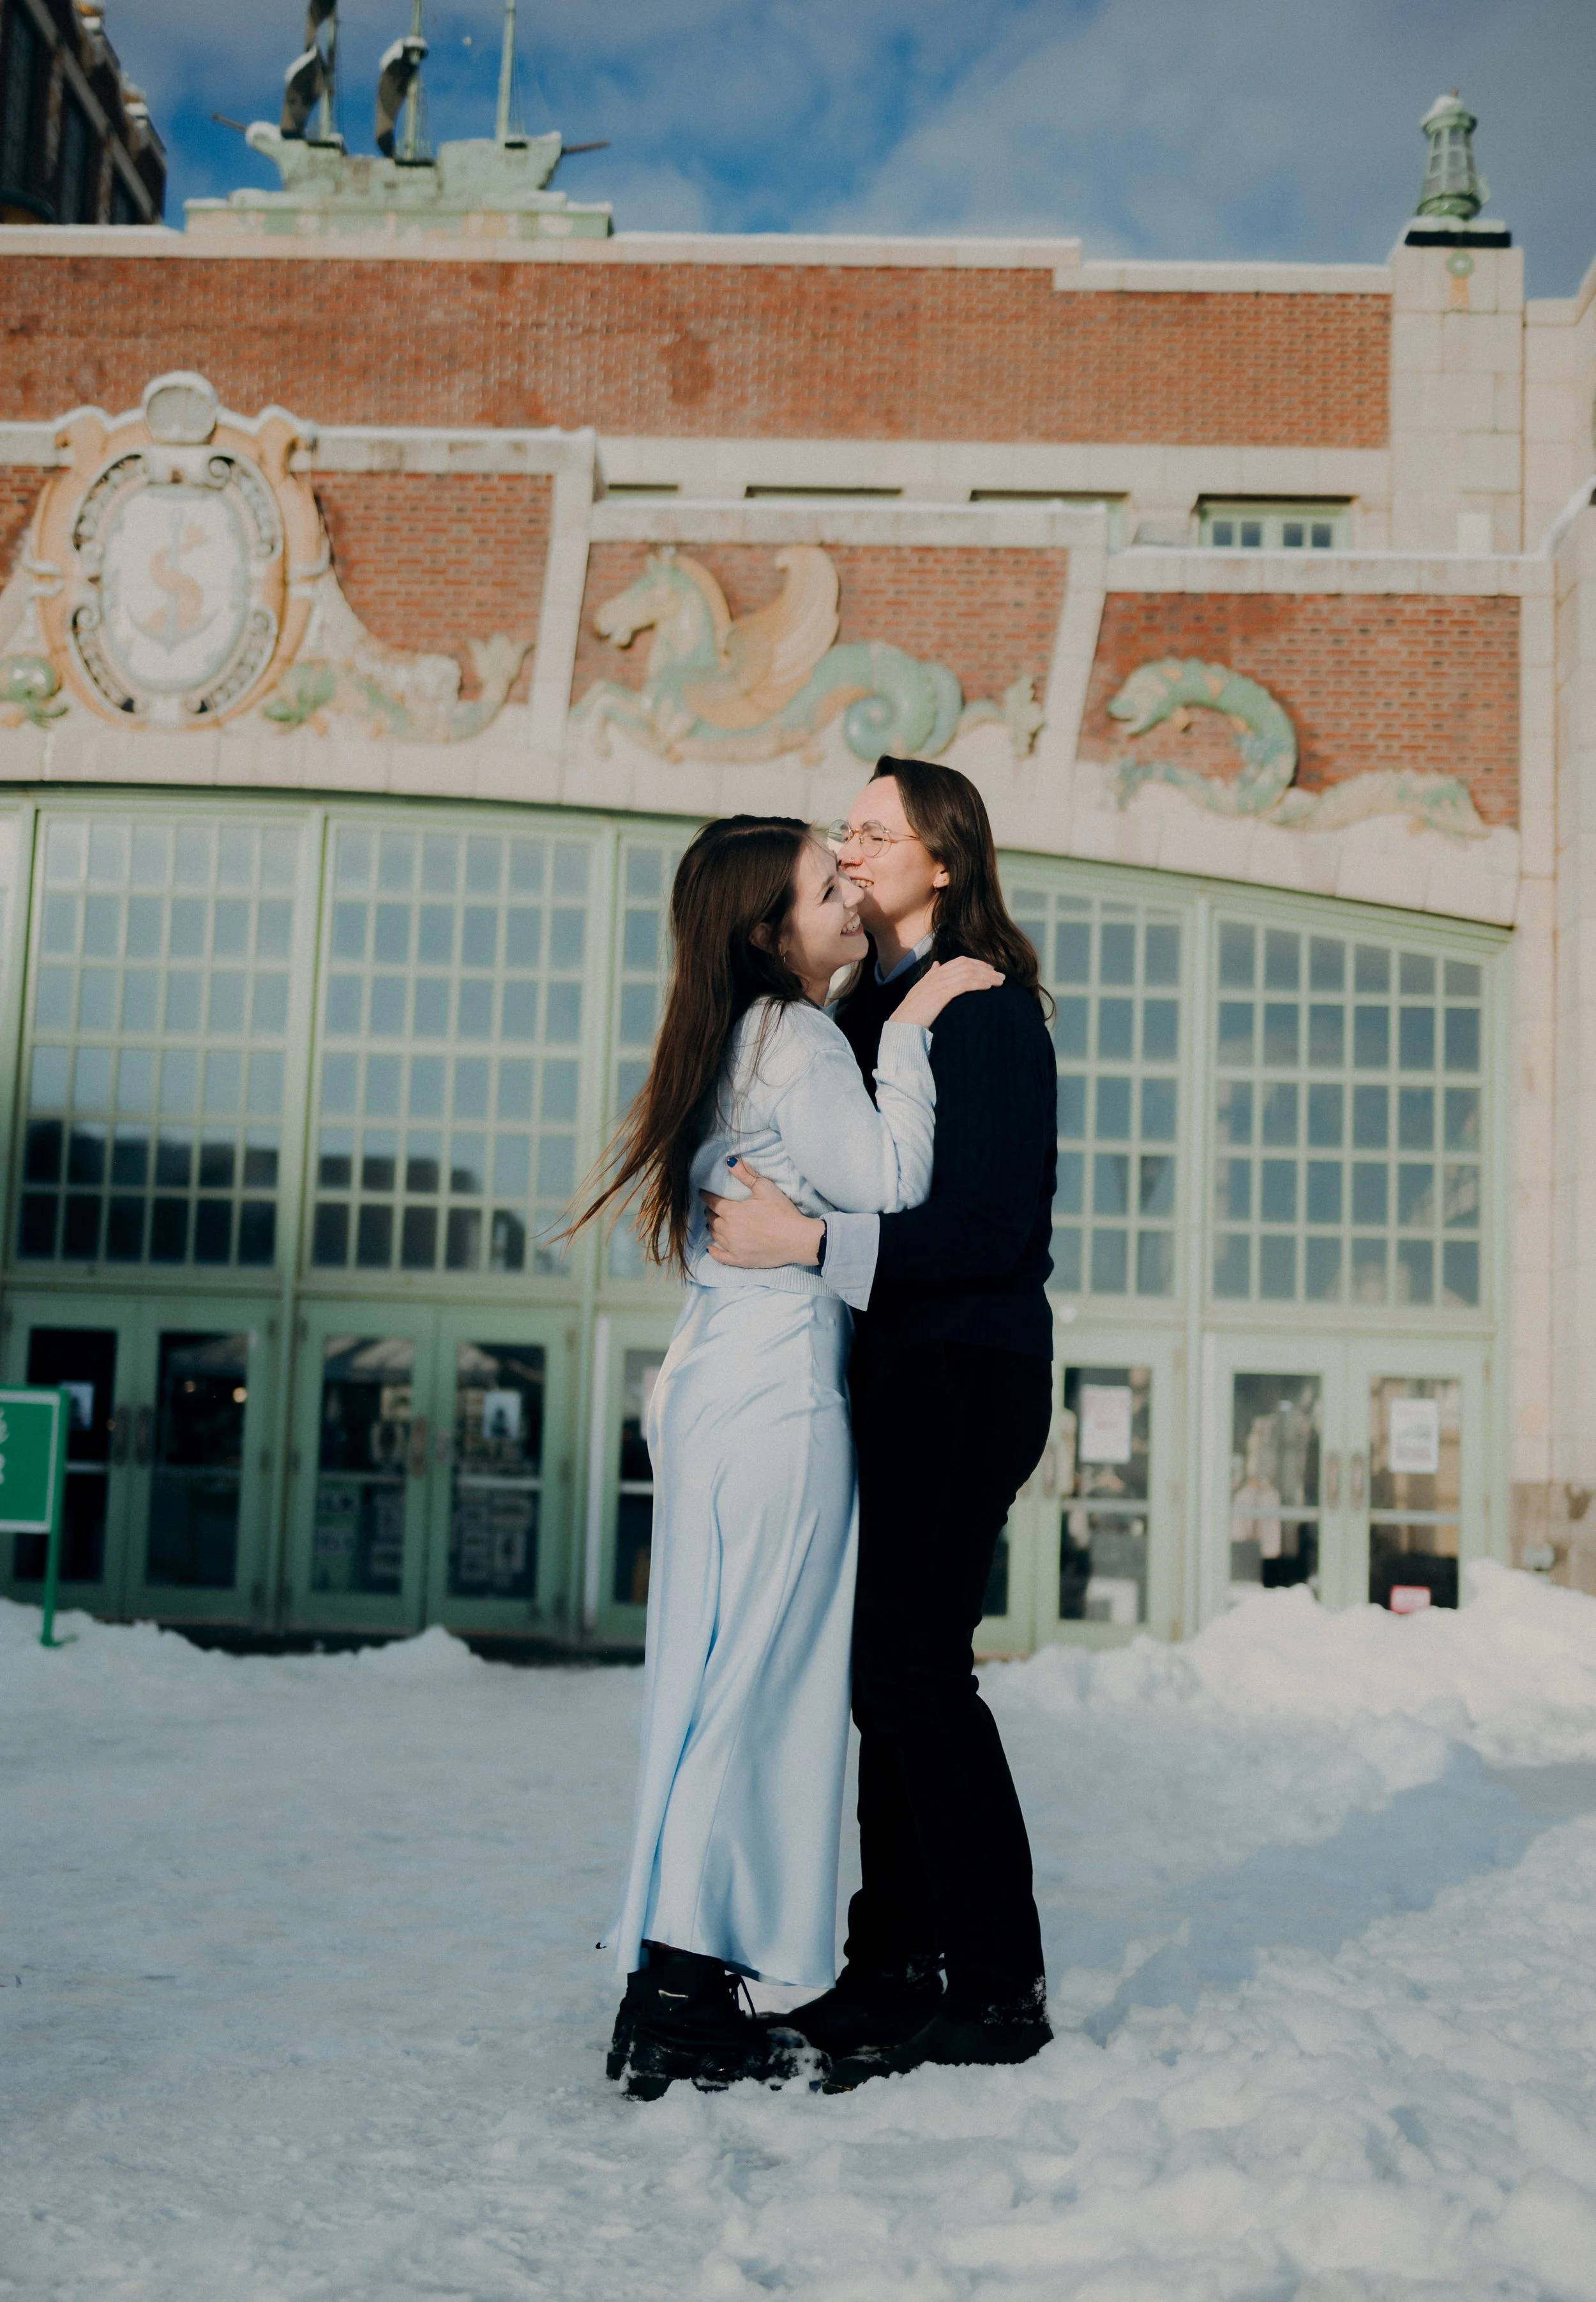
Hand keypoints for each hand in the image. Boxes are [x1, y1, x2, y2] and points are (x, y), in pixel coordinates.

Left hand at [702, 1160, 824, 1268]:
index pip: (713, 1202)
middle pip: (712, 1219)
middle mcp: (728, 1230)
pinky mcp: (739, 1260)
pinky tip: (710, 1248)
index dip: (707, 1197)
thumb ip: (746, 1174)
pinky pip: (720, 1257)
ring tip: (714, 1223)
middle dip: (710, 1212)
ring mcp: (733, 1247)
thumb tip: (729, 1161)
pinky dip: (713, 1252)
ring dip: (712, 1227)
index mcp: (733, 1211)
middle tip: (711, 1208)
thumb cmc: (782, 1212)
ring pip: (715, 1235)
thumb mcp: (765, 1188)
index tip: (703, 1193)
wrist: (796, 1239)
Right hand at [895, 955, 1002, 1028]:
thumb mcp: (922, 990)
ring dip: (987, 977)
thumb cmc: (912, 1012)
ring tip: (1000, 982)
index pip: (959, 962)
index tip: (990, 970)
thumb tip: (937, 965)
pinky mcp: (941, 993)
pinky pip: (964, 984)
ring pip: (968, 973)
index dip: (977, 963)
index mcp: (934, 974)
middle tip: (1000, 976)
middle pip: (967, 965)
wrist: (902, 1024)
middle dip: (986, 969)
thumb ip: (931, 977)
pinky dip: (979, 983)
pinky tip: (989, 987)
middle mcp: (937, 975)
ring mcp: (939, 983)